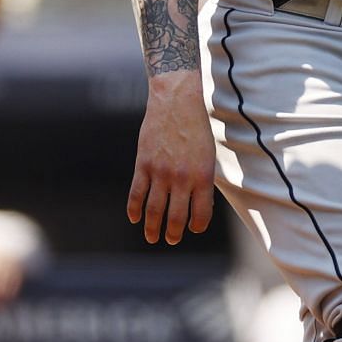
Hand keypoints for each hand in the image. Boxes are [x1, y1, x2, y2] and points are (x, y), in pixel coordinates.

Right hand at [127, 73, 216, 244]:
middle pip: (175, 217)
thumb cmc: (196, 127)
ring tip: (152, 237)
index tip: (193, 229)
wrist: (176, 100)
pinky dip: (134, 209)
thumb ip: (202, 180)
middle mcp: (182, 178)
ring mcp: (161, 172)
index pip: (201, 213)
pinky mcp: (143, 164)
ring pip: (153, 210)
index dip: (197, 226)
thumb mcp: (207, 154)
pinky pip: (136, 194)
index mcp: (203, 176)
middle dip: (173, 233)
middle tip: (171, 240)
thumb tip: (198, 205)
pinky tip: (134, 218)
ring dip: (152, 227)